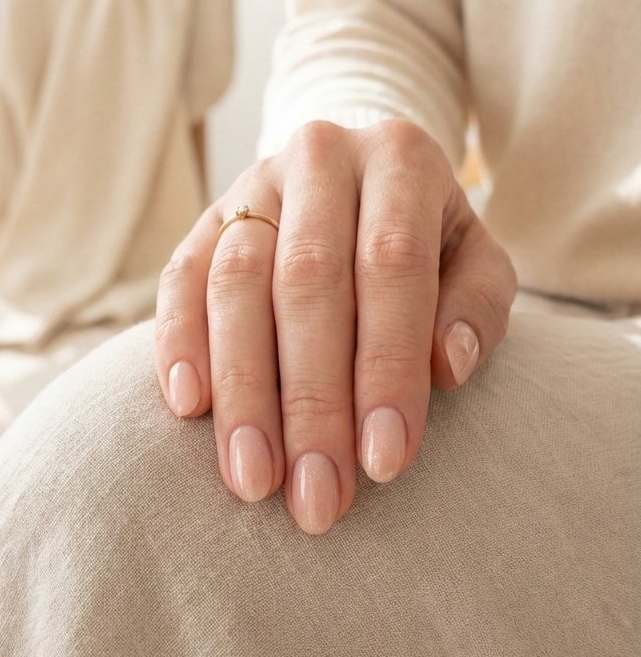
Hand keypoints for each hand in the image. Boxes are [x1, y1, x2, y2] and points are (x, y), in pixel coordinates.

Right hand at [154, 119, 517, 534]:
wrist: (363, 181)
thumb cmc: (430, 242)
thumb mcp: (478, 261)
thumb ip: (477, 306)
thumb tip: (449, 366)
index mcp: (400, 158)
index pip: (392, 266)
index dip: (387, 369)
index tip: (385, 462)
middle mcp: (320, 158)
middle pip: (307, 282)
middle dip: (312, 403)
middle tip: (317, 498)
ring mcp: (252, 186)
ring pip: (235, 285)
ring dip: (243, 392)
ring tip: (254, 480)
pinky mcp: (204, 221)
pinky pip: (179, 280)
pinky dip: (179, 344)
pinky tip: (189, 409)